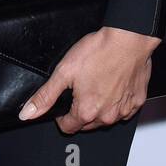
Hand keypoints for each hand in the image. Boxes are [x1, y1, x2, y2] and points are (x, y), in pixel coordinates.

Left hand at [19, 26, 161, 133]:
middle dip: (81, 111)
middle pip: (87, 124)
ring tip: (98, 83)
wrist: (129, 39)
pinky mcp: (137, 101)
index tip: (64, 103)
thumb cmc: (100, 51)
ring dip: (100, 107)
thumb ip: (45, 95)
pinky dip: (118, 101)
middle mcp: (106, 116)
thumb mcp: (64, 71)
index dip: (61, 115)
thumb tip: (27, 113)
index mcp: (86, 111)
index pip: (67, 127)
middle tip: (81, 87)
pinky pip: (124, 109)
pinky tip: (115, 84)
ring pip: (106, 117)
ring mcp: (124, 110)